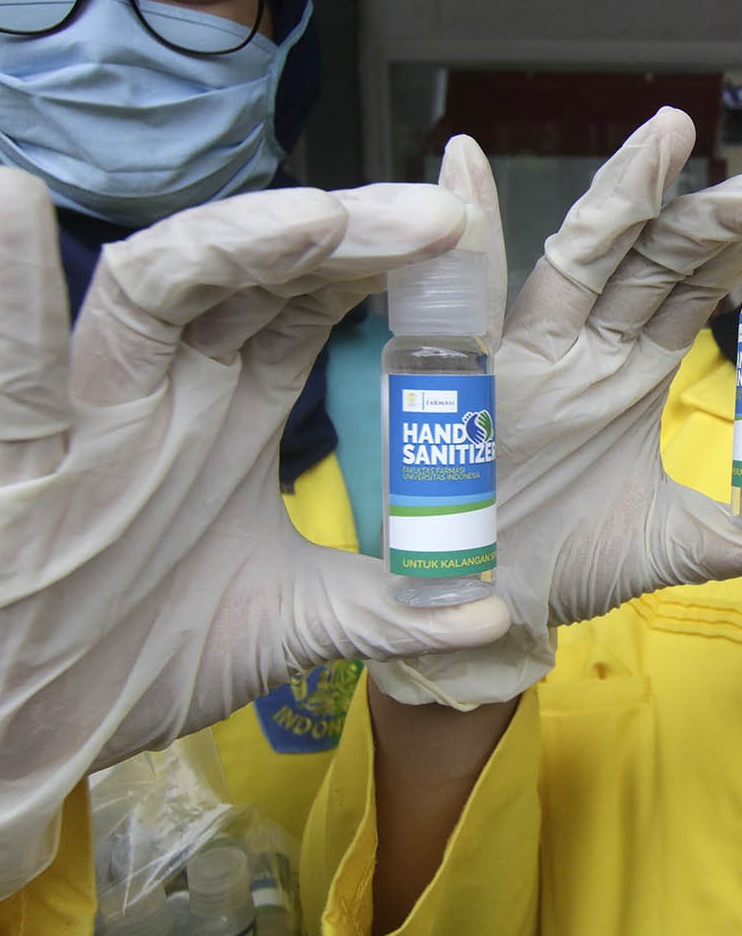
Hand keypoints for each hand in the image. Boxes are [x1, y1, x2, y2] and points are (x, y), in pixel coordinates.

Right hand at [0, 169, 511, 894]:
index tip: (461, 242)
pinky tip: (19, 206)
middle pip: (259, 275)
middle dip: (345, 236)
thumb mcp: (291, 625)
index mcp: (236, 408)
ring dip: (233, 243)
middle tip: (434, 220)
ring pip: (155, 290)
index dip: (381, 264)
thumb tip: (498, 613)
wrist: (36, 728)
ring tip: (319, 218)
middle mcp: (170, 388)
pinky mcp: (16, 458)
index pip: (314, 305)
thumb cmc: (145, 656)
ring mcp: (94, 413)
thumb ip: (391, 607)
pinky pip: (14, 365)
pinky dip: (14, 293)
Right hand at [369, 108, 741, 707]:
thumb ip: (736, 533)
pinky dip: (467, 226)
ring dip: (627, 190)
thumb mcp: (669, 545)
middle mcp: (589, 344)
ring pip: (587, 253)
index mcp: (634, 369)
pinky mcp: (480, 376)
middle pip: (659, 254)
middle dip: (719, 211)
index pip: (699, 286)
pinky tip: (465, 163)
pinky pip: (477, 293)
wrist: (483, 614)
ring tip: (672, 132)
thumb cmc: (563, 566)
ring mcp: (535, 351)